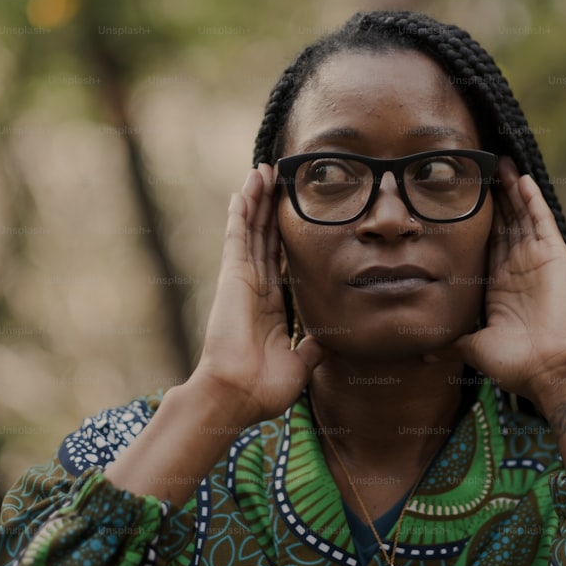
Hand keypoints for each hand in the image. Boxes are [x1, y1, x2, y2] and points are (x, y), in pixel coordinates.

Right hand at [188, 164, 326, 423]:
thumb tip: (333, 338)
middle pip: (266, 237)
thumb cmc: (264, 388)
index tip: (295, 215)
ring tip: (263, 171)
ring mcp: (242, 280)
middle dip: (272, 207)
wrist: (239, 394)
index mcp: (272, 306)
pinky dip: (240, 212)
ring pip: (251, 229)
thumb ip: (314, 346)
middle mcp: (256, 288)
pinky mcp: (232, 276)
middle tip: (279, 176)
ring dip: (257, 199)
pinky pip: (237, 236)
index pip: (282, 260)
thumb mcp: (301, 363)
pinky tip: (244, 190)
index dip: (287, 236)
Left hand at [424, 157, 565, 402]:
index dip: (475, 223)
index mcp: (499, 286)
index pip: (484, 245)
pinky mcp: (554, 256)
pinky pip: (541, 220)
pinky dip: (531, 199)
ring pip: (521, 215)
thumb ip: (452, 342)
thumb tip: (426, 352)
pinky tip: (521, 177)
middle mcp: (518, 268)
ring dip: (510, 189)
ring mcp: (538, 260)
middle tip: (480, 168)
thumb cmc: (517, 363)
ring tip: (499, 161)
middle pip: (504, 223)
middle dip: (493, 197)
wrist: (552, 370)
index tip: (461, 201)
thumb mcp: (475, 348)